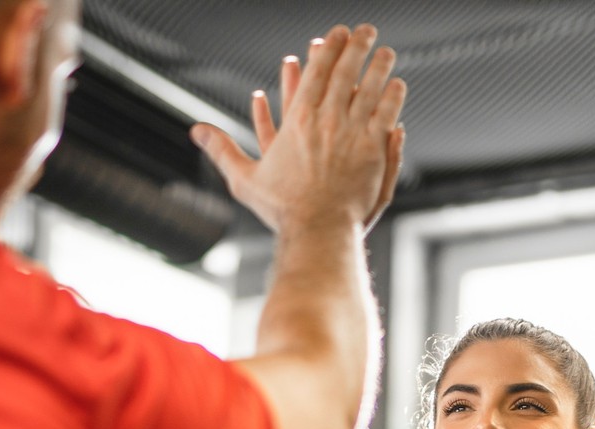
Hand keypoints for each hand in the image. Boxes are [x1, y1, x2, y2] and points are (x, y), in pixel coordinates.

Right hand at [191, 25, 405, 235]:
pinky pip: (385, 114)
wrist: (316, 231)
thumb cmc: (282, 210)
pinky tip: (397, 86)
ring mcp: (353, 134)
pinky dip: (392, 97)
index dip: (329, 48)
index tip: (338, 33)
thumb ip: (222, 150)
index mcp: (298, 121)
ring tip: (385, 52)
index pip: (317, 72)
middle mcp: (327, 120)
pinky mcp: (373, 150)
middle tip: (365, 31)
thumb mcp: (245, 179)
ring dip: (379, 66)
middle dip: (357, 46)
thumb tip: (197, 132)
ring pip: (370, 89)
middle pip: (345, 72)